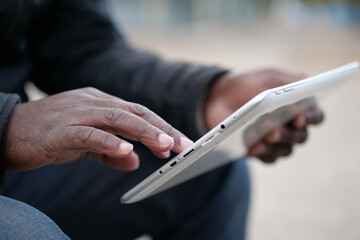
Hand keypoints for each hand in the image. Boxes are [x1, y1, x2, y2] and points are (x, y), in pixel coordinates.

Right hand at [0, 88, 192, 171]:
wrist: (7, 131)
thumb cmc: (49, 134)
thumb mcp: (86, 143)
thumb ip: (110, 150)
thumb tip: (135, 160)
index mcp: (100, 103)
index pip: (137, 112)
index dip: (160, 126)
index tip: (178, 143)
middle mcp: (93, 102)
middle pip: (135, 112)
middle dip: (162, 128)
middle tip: (183, 145)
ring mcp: (78, 113)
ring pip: (118, 118)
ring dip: (144, 131)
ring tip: (165, 145)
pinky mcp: (62, 129)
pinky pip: (90, 134)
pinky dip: (109, 141)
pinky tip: (126, 149)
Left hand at [205, 69, 323, 162]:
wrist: (220, 96)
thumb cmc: (249, 84)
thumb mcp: (269, 77)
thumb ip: (290, 80)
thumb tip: (309, 82)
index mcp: (299, 106)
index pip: (315, 115)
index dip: (311, 118)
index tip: (299, 118)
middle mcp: (292, 126)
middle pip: (301, 136)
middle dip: (289, 134)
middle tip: (275, 131)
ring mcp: (277, 140)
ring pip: (286, 149)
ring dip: (276, 145)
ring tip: (263, 139)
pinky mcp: (261, 150)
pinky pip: (268, 158)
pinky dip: (263, 154)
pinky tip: (253, 149)